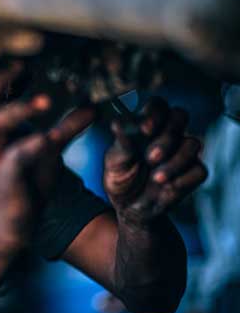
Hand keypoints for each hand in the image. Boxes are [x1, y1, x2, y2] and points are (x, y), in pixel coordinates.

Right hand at [0, 66, 95, 247]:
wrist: (11, 225)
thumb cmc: (24, 182)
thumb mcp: (47, 150)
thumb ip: (65, 128)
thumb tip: (93, 106)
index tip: (21, 59)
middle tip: (21, 67)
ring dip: (16, 111)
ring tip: (45, 101)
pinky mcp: (4, 180)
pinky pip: (12, 159)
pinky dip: (30, 145)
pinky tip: (48, 137)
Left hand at [104, 97, 207, 225]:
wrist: (129, 207)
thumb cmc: (120, 178)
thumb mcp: (114, 160)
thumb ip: (121, 142)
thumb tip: (118, 124)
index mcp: (147, 125)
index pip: (158, 105)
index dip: (155, 113)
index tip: (144, 130)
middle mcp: (168, 135)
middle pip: (180, 116)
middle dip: (167, 136)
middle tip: (150, 157)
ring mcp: (182, 153)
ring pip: (193, 143)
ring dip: (174, 161)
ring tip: (155, 177)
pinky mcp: (192, 173)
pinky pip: (199, 170)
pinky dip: (182, 179)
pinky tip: (166, 187)